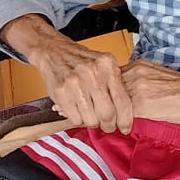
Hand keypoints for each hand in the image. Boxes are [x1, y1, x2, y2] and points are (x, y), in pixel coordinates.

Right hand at [0, 18, 134, 133]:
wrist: (53, 51)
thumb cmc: (81, 61)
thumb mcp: (103, 65)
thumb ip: (116, 85)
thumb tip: (126, 115)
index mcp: (107, 65)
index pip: (123, 101)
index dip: (126, 119)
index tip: (125, 128)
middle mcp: (92, 73)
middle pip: (107, 114)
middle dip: (108, 125)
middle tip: (107, 126)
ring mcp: (75, 82)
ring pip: (91, 120)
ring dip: (91, 121)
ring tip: (89, 112)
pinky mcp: (61, 92)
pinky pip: (75, 119)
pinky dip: (77, 118)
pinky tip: (76, 108)